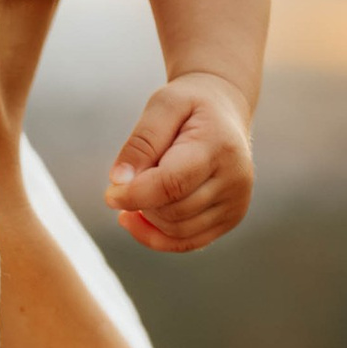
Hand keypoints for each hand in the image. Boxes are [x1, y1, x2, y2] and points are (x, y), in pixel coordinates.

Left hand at [104, 74, 253, 251]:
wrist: (224, 110)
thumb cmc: (189, 104)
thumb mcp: (163, 105)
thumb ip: (142, 141)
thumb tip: (119, 182)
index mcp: (218, 147)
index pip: (171, 184)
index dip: (134, 195)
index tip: (110, 193)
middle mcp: (235, 179)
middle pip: (173, 211)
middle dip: (142, 202)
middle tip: (130, 180)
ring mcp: (236, 202)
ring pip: (178, 231)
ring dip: (148, 218)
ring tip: (137, 193)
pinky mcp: (231, 217)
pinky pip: (187, 243)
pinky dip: (157, 237)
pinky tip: (137, 219)